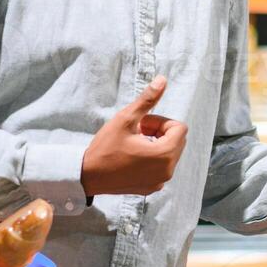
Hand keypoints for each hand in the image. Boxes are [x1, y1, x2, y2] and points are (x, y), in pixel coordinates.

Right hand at [80, 76, 187, 195]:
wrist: (87, 176)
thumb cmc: (105, 147)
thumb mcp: (125, 119)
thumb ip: (147, 100)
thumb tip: (162, 80)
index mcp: (164, 154)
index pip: (179, 128)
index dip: (160, 121)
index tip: (141, 124)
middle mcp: (167, 171)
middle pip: (177, 141)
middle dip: (159, 132)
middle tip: (136, 132)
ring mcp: (160, 181)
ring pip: (169, 154)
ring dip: (156, 144)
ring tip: (133, 144)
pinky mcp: (152, 187)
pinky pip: (161, 168)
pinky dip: (152, 159)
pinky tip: (132, 158)